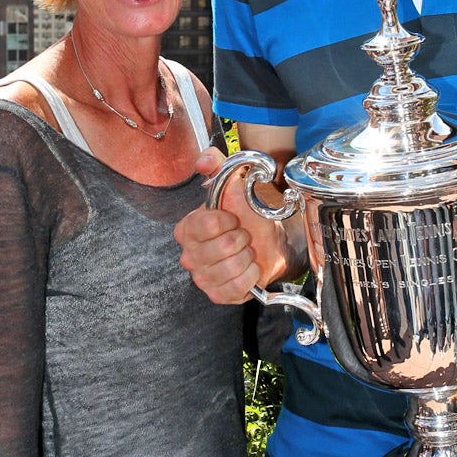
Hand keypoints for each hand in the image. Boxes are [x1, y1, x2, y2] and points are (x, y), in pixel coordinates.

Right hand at [175, 147, 291, 303]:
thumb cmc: (248, 214)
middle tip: (243, 235)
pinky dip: (251, 276)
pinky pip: (237, 288)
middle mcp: (189, 255)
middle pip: (222, 248)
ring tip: (246, 250)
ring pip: (230, 269)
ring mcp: (202, 278)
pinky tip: (250, 267)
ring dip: (247, 257)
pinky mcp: (218, 295)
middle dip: (241, 238)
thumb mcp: (234, 184)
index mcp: (187, 228)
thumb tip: (204, 160)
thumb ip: (217, 165)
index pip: (205, 225)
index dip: (227, 220)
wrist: (269, 240)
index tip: (234, 217)